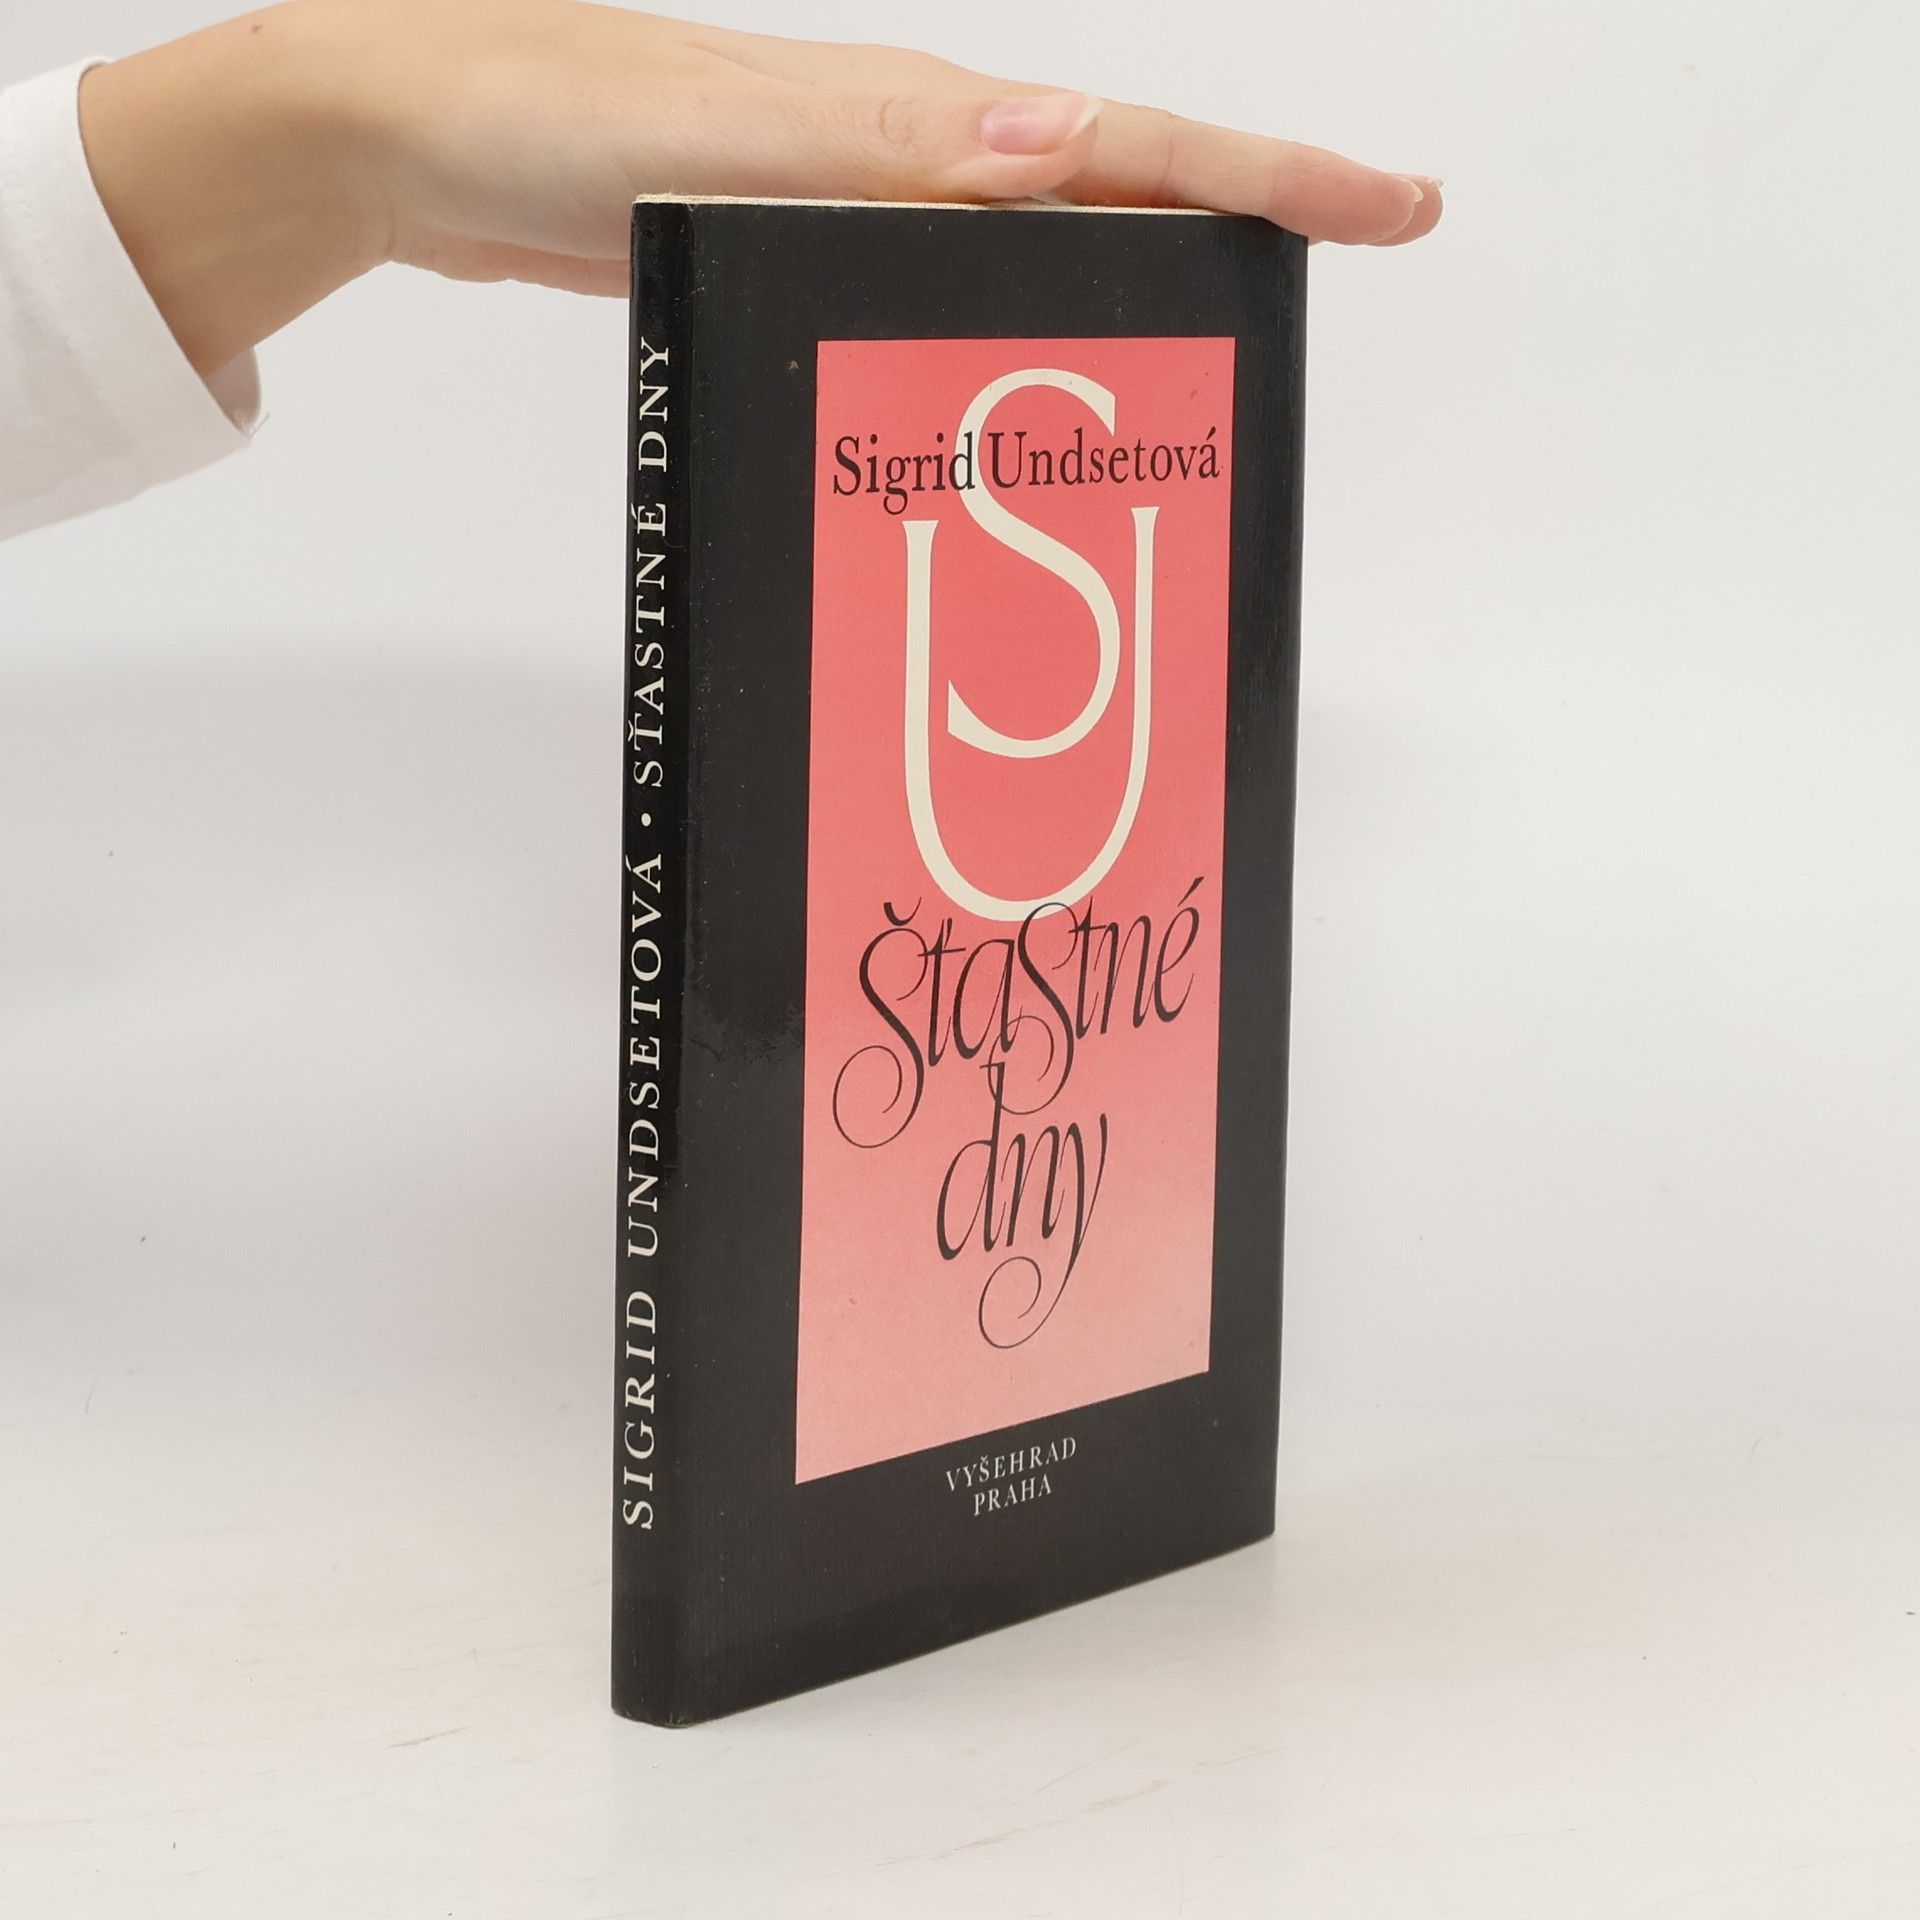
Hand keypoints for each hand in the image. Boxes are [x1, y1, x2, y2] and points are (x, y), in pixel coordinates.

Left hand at [81, 1, 1442, 377]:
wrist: (423, 138)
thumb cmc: (552, 120)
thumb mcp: (727, 142)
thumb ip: (886, 154)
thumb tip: (1065, 151)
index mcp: (919, 121)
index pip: (1138, 144)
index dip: (1271, 174)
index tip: (1394, 205)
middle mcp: (912, 154)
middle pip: (1122, 190)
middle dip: (1246, 226)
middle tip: (1352, 268)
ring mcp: (864, 205)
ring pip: (1044, 252)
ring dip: (1139, 292)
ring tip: (1215, 365)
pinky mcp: (810, 254)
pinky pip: (949, 294)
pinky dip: (1015, 333)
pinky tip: (1024, 386)